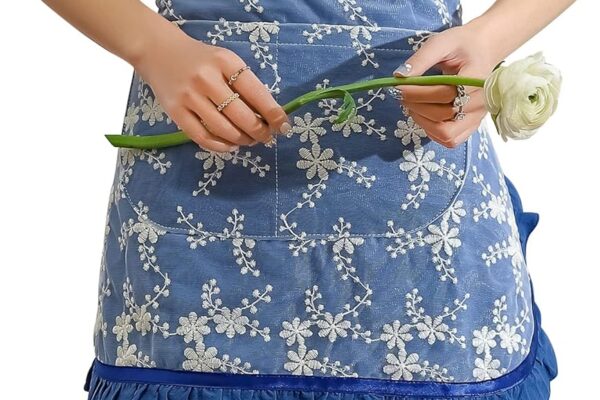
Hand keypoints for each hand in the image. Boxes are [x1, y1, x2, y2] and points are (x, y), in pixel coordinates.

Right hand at [133, 28, 289, 151]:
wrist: (158, 51)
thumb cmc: (201, 59)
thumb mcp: (225, 61)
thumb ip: (245, 84)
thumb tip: (269, 116)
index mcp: (225, 62)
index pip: (256, 93)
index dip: (273, 114)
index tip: (283, 126)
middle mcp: (207, 79)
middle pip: (242, 116)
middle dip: (260, 132)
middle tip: (266, 137)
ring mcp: (189, 97)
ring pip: (224, 130)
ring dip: (242, 140)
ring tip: (249, 140)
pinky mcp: (175, 112)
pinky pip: (202, 138)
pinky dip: (221, 146)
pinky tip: (230, 145)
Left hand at [393, 25, 499, 148]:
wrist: (481, 51)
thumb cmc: (461, 46)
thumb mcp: (441, 43)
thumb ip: (421, 59)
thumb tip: (399, 76)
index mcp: (477, 79)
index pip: (446, 93)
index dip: (418, 93)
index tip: (398, 87)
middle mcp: (481, 103)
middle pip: (444, 115)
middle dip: (416, 106)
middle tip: (401, 95)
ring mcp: (477, 117)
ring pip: (446, 134)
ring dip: (422, 122)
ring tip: (412, 106)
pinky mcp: (471, 126)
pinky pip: (450, 140)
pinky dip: (432, 132)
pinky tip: (423, 116)